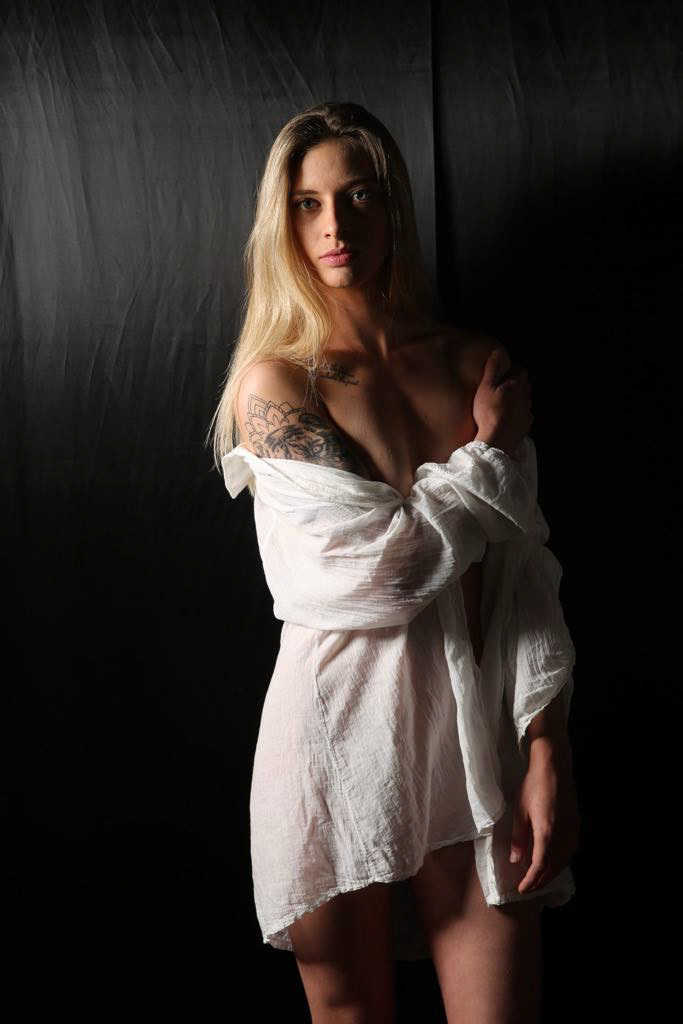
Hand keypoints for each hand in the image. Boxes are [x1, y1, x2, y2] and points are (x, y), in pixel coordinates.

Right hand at [472, 348, 533, 457]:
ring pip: (525, 399)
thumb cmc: (488, 412)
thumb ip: (492, 369)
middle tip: (502, 387)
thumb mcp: (485, 388)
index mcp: (516, 384)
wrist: (497, 440)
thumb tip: (497, 352)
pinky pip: (525, 414)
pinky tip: (509, 418)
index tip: (503, 374)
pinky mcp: (526, 424)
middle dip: (516, 383)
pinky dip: (518, 413)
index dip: (512, 370)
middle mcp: (525, 396)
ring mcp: (527, 411)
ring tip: (504, 403)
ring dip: (518, 399)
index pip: (520, 370)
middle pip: (525, 384)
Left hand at [509, 742, 579, 893]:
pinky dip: (560, 862)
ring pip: (563, 862)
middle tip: (529, 887)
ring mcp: (572, 832)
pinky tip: (553, 862)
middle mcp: (562, 837)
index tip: (522, 889)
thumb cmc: (533, 787)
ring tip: (539, 878)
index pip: (539, 867)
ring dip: (551, 873)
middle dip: (540, 881)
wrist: (554, 768)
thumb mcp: (519, 811)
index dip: (530, 881)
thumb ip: (519, 838)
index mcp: (546, 834)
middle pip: (553, 868)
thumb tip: (516, 860)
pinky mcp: (576, 826)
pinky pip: (569, 852)